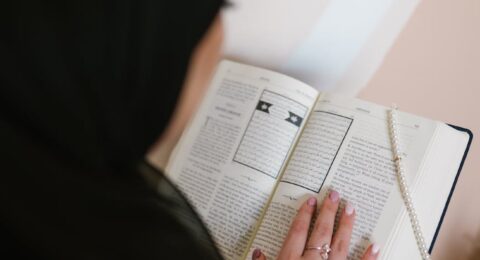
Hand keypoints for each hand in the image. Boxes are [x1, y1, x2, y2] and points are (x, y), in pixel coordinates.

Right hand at [252, 191, 379, 259]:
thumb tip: (257, 253)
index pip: (297, 233)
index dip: (304, 215)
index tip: (311, 201)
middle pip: (319, 234)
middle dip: (327, 213)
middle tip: (334, 195)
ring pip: (339, 246)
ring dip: (346, 226)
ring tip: (352, 209)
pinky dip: (368, 258)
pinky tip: (374, 245)